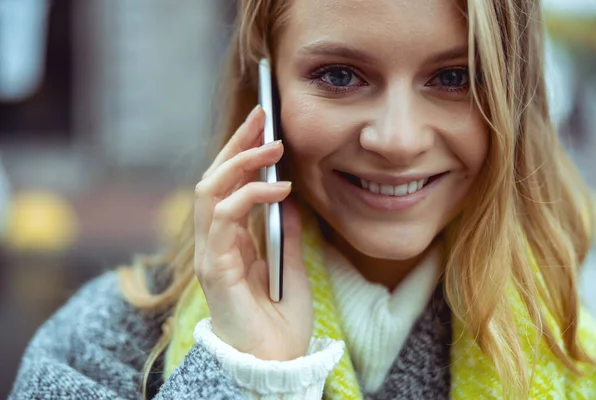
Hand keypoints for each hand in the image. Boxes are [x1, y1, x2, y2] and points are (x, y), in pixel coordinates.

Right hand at [194, 106, 312, 360]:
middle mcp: (213, 243)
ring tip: (273, 145)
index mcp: (229, 242)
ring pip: (211, 191)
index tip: (263, 125)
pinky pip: (225, 219)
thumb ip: (284, 234)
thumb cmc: (279, 323)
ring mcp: (210, 255)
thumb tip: (286, 200)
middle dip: (236, 144)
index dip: (241, 152)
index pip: (228, 186)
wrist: (274, 365)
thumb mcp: (291, 267)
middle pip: (214, 179)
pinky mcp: (214, 269)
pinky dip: (250, 197)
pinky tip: (279, 189)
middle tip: (262, 115)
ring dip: (241, 162)